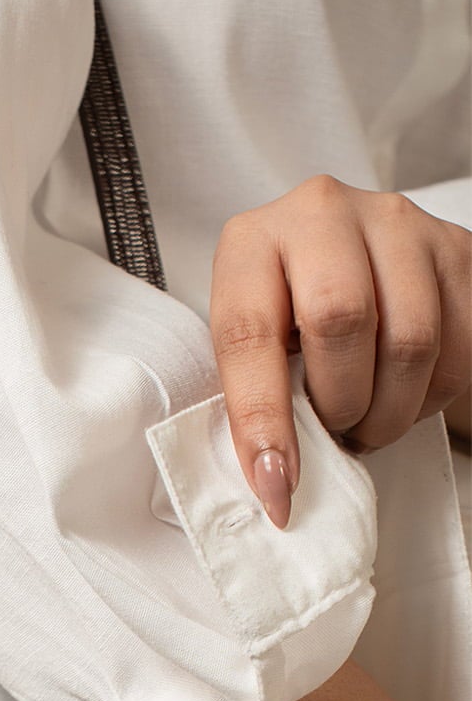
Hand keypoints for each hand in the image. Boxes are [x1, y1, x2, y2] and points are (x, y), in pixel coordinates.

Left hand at [210, 176, 471, 526]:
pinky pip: (462, 344)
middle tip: (337, 432)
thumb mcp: (255, 348)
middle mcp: (323, 214)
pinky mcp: (455, 247)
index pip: (250, 335)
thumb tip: (274, 482)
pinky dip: (433, 396)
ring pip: (411, 340)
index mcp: (253, 243)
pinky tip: (406, 395)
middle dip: (341, 404)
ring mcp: (397, 224)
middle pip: (342, 322)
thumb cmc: (289, 316)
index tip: (277, 485)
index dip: (262, 421)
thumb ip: (256, 395)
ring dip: (390, 410)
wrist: (353, 264)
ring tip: (368, 422)